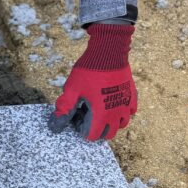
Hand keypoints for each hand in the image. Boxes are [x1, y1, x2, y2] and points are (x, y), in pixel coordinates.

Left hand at [49, 24, 136, 140]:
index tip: (78, 120)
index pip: (93, 135)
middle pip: (109, 133)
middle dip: (98, 130)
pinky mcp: (132, 94)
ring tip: (102, 113)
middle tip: (89, 119)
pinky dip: (124, 112)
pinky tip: (114, 104)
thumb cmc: (88, 71)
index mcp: (101, 113)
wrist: (108, 52)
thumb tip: (56, 124)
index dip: (83, 131)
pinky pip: (131, 110)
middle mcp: (116, 112)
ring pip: (123, 123)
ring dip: (113, 123)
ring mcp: (126, 103)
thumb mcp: (71, 89)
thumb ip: (64, 108)